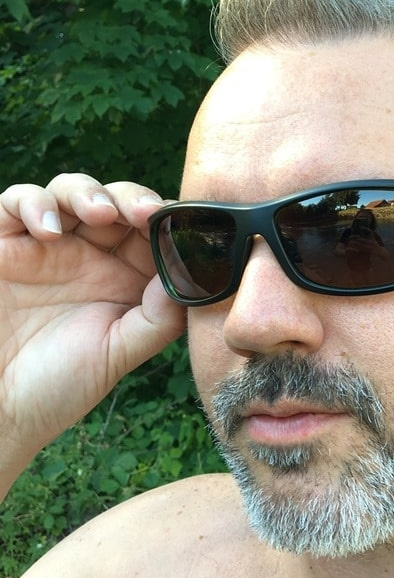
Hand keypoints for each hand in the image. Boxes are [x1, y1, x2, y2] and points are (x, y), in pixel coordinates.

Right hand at [0, 174, 184, 495]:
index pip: (152, 230)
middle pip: (118, 201)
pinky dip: (35, 204)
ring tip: (99, 214)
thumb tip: (191, 273)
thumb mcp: (120, 351)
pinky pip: (17, 202)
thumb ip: (159, 315)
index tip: (181, 225)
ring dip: (90, 193)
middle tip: (145, 213)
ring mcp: (45, 244)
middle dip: (134, 199)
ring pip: (72, 191)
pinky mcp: (3, 243)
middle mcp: (88, 253)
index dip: (167, 220)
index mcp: (124, 274)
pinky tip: (47, 231)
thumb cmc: (58, 385)